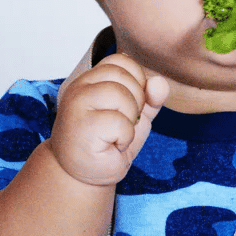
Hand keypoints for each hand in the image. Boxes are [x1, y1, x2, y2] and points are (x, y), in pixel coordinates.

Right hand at [48, 53, 168, 185]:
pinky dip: (124, 138)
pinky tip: (111, 145)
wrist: (83, 175)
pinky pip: (120, 123)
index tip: (129, 104)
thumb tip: (159, 82)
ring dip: (130, 121)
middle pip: (123, 75)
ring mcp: (76, 104)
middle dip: (136, 102)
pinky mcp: (81, 126)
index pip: (122, 60)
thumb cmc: (106, 143)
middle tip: (121, 124)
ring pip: (121, 96)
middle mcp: (80, 86)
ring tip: (116, 134)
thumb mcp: (135, 115)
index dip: (136, 81)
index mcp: (91, 79)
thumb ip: (150, 97)